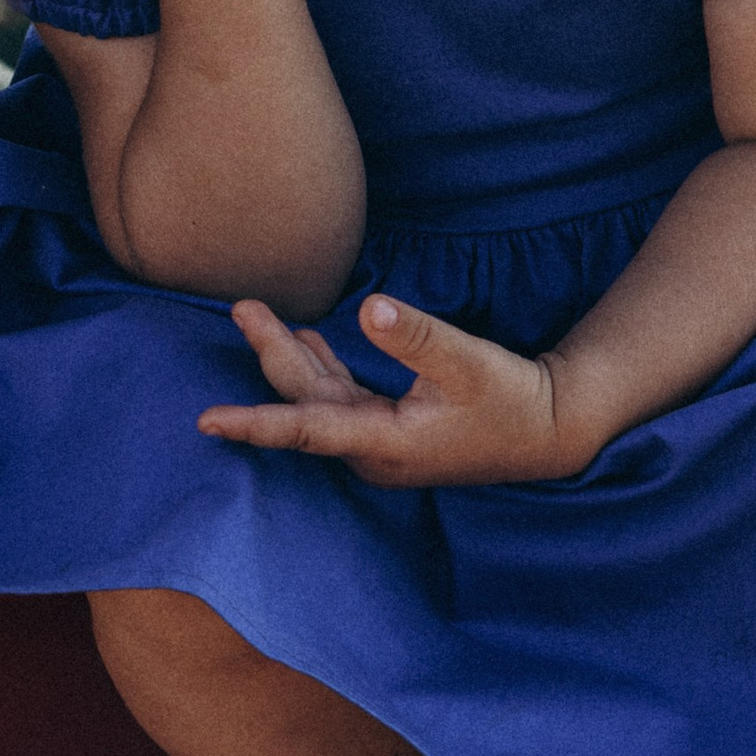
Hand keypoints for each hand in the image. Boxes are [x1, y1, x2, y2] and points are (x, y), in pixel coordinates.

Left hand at [199, 289, 589, 485]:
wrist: (550, 429)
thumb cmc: (513, 400)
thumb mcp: (470, 363)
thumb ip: (419, 337)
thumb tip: (370, 307)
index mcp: (384, 443)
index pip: (305, 430)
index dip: (255, 422)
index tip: (206, 420)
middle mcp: (371, 448)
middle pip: (305, 400)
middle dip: (272, 354)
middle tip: (242, 308)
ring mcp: (378, 438)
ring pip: (319, 395)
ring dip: (290, 356)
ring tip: (253, 314)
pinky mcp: (390, 424)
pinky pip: (340, 395)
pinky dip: (320, 366)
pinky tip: (305, 338)